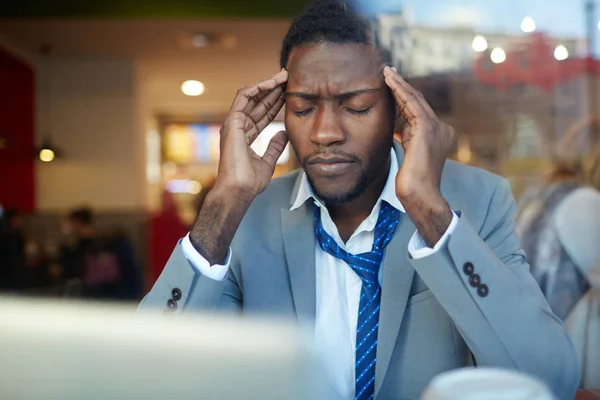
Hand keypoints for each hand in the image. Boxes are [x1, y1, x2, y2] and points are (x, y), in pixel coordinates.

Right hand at [216, 69, 288, 199]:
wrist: (239, 190)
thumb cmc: (250, 182)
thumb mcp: (268, 162)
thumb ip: (275, 147)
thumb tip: (284, 133)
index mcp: (245, 136)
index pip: (262, 115)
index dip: (276, 103)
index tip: (291, 94)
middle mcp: (238, 127)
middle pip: (258, 103)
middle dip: (274, 90)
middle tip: (290, 79)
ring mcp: (233, 123)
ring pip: (251, 96)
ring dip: (267, 84)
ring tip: (284, 76)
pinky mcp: (232, 121)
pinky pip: (244, 96)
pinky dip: (257, 87)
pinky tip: (272, 82)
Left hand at [383, 66, 454, 246]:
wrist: (420, 195)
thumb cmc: (411, 182)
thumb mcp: (407, 154)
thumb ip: (406, 138)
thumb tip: (396, 128)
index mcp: (437, 135)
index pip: (417, 111)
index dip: (403, 97)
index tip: (391, 85)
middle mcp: (441, 128)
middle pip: (417, 101)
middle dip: (401, 86)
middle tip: (388, 71)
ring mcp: (436, 128)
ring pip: (415, 99)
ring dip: (399, 84)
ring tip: (386, 71)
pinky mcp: (428, 128)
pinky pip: (412, 103)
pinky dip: (400, 90)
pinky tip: (389, 81)